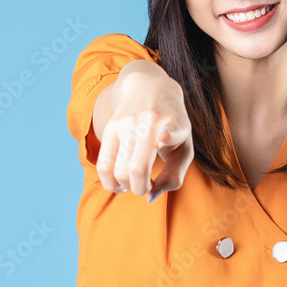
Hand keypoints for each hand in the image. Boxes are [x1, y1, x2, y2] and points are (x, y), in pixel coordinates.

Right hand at [96, 63, 193, 198]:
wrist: (151, 88)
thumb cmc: (172, 127)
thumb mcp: (184, 148)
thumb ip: (175, 177)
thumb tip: (150, 197)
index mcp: (173, 125)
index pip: (169, 131)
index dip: (167, 136)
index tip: (163, 137)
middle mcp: (149, 123)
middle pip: (137, 169)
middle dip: (141, 188)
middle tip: (146, 185)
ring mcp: (126, 124)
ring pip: (117, 170)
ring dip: (125, 186)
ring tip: (132, 183)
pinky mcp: (110, 127)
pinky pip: (102, 165)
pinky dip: (109, 182)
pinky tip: (119, 182)